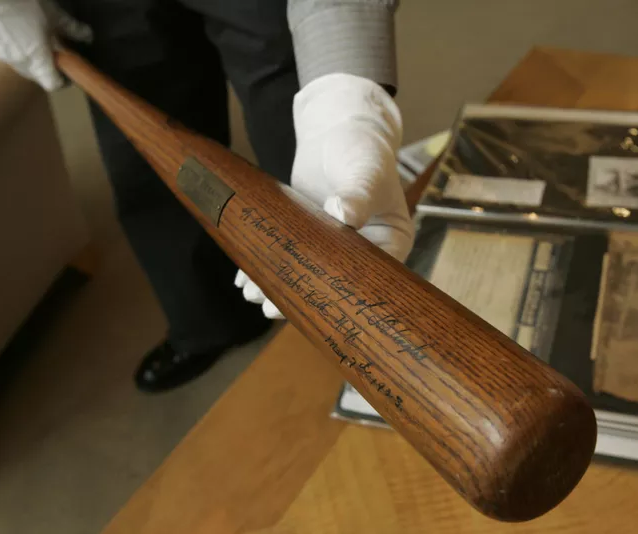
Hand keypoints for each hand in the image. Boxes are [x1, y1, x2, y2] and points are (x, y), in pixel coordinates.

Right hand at [0, 0, 91, 90]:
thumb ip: (72, 29)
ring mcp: (1, 55)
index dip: (63, 81)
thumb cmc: (23, 3)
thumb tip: (87, 37)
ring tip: (33, 37)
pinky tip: (15, 31)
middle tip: (52, 49)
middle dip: (47, 66)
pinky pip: (5, 53)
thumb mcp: (53, 15)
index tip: (67, 73)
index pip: (53, 84)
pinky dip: (13, 47)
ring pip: (20, 64)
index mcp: (37, 59)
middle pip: (37, 75)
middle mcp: (18, 62)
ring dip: (29, 57)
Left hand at [235, 73, 414, 318]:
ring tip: (252, 295)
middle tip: (271, 307)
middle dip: (303, 292)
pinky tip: (246, 277)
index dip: (342, 289)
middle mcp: (365, 249)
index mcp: (391, 241)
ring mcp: (335, 244)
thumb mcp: (365, 170)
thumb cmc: (363, 148)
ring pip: (309, 271)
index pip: (370, 274)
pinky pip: (292, 255)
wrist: (339, 128)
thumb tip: (345, 215)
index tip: (316, 298)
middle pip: (335, 280)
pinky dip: (271, 264)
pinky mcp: (310, 235)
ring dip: (280, 283)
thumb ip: (358, 194)